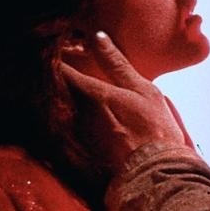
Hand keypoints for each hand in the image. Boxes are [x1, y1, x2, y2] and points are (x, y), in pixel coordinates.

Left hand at [61, 31, 187, 171]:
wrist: (155, 174)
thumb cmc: (155, 128)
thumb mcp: (143, 90)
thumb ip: (117, 63)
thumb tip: (97, 36)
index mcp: (93, 94)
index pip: (60, 68)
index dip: (53, 56)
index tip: (54, 46)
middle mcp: (78, 114)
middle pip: (58, 88)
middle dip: (57, 76)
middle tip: (63, 64)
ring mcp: (78, 134)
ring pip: (65, 107)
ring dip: (66, 96)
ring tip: (79, 91)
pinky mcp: (82, 151)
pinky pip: (72, 126)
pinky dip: (75, 117)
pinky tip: (91, 118)